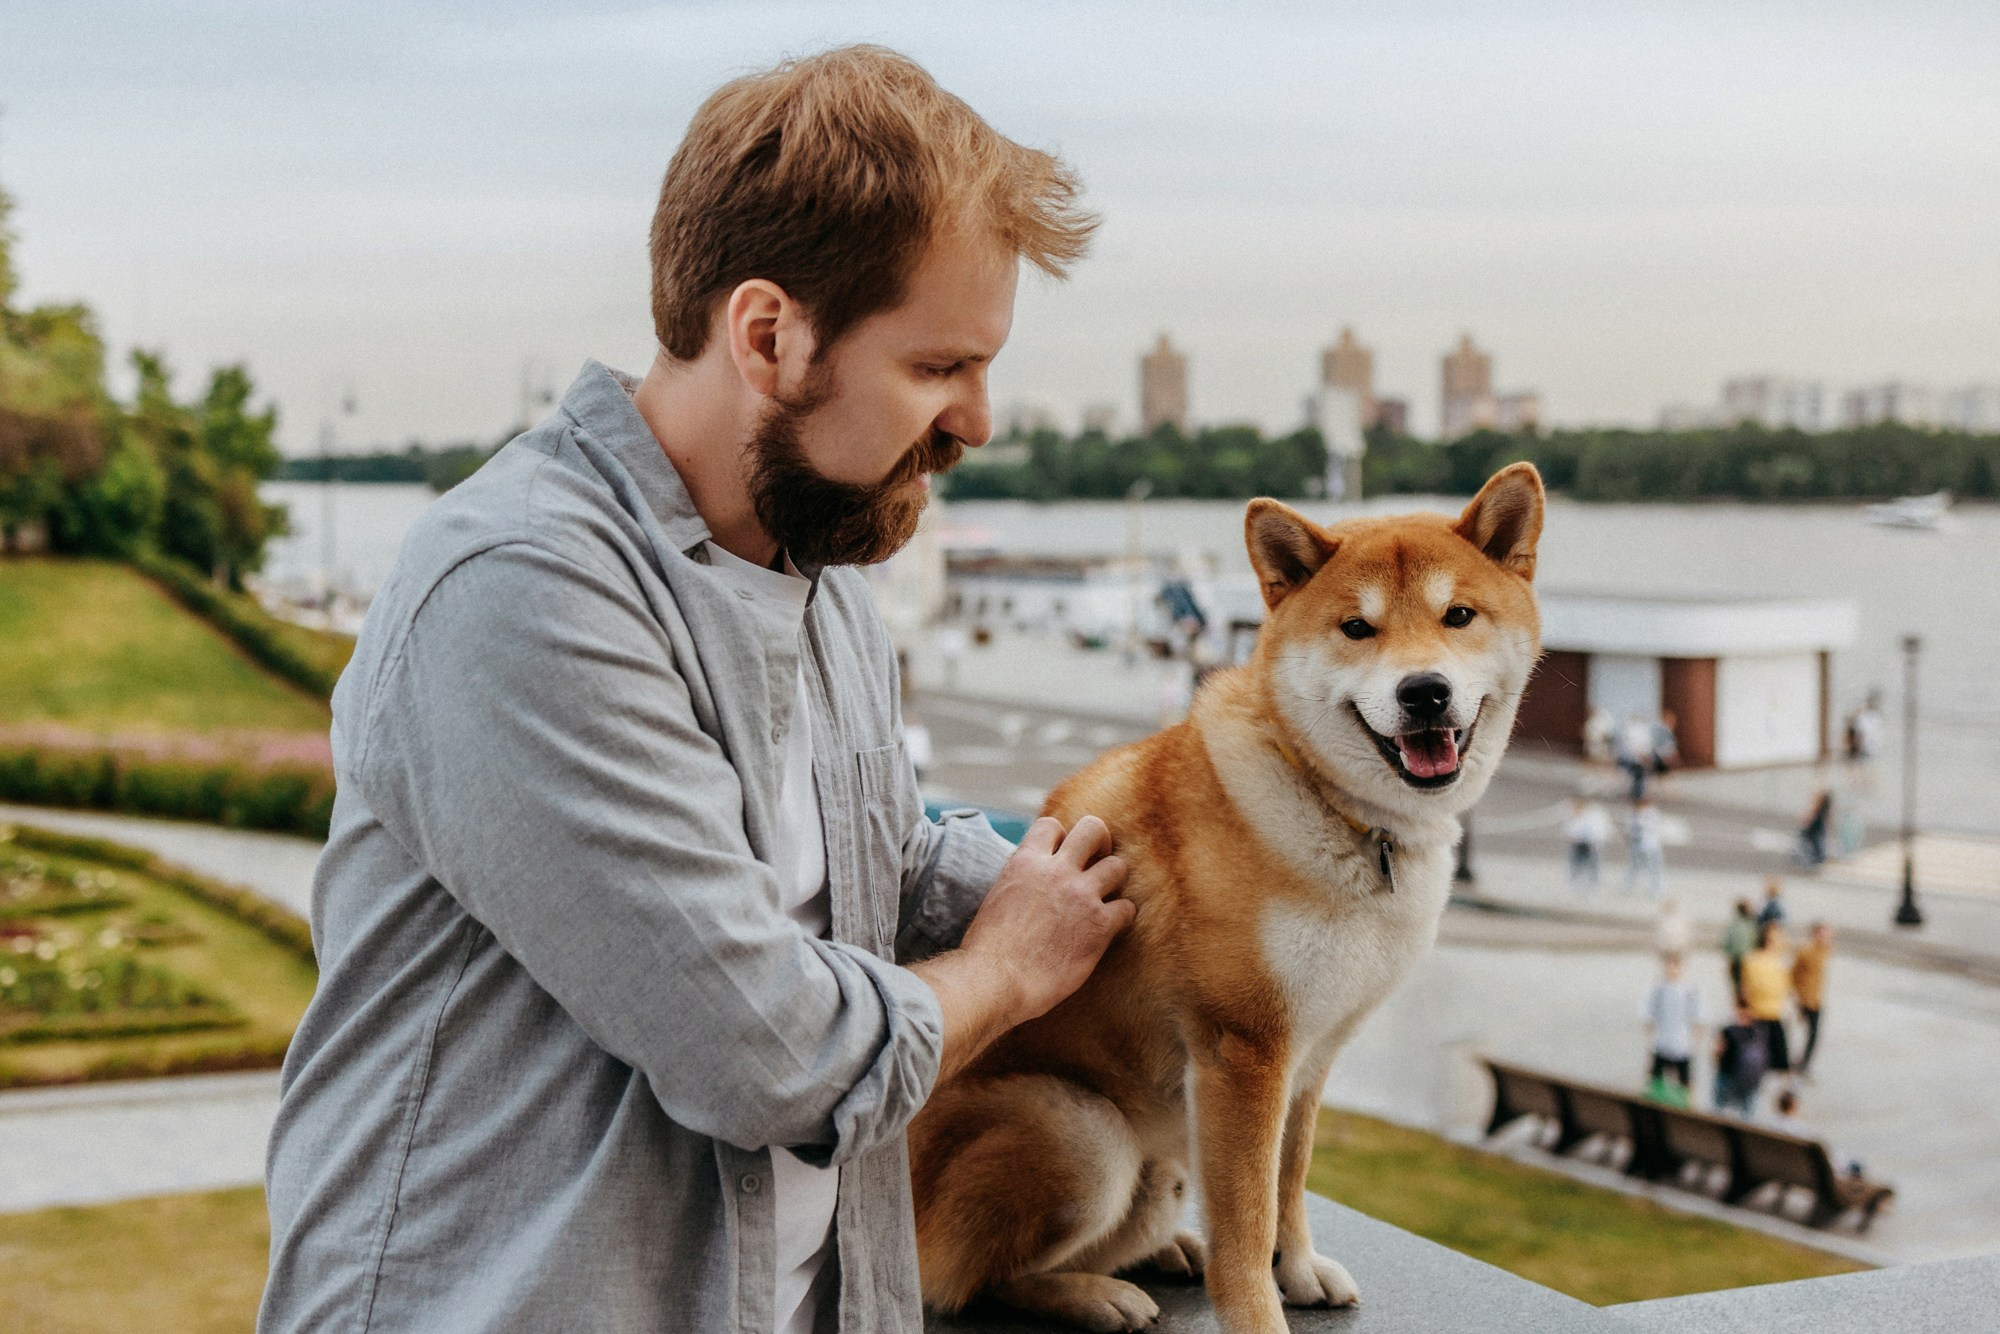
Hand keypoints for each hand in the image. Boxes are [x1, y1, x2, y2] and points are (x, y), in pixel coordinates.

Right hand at [960, 814, 1133, 1025]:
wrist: (994, 981)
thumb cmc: (987, 951)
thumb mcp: (996, 899)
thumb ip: (1019, 883)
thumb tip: (1028, 889)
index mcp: (1025, 862)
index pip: (1052, 826)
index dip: (1061, 840)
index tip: (1061, 859)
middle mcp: (1056, 871)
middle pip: (1094, 830)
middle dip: (1100, 844)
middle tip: (1097, 865)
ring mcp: (1081, 895)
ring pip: (1118, 866)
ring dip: (1113, 883)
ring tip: (1104, 901)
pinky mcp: (1099, 925)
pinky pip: (1127, 909)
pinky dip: (1123, 919)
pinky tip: (1110, 931)